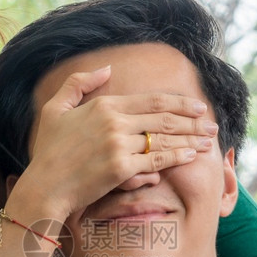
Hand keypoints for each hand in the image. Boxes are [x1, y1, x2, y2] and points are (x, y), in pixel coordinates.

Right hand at [21, 66, 216, 217]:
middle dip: (192, 120)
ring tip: (208, 140)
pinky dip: (176, 157)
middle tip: (211, 124)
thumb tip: (107, 69)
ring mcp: (119, 145)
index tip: (197, 106)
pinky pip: (157, 161)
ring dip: (190, 139)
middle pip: (164, 117)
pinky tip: (191, 155)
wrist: (45, 186)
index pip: (151, 101)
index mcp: (104, 105)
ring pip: (164, 138)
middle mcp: (114, 121)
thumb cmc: (49, 151)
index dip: (179, 103)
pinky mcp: (121, 169)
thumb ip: (79, 83)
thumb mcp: (56, 109)